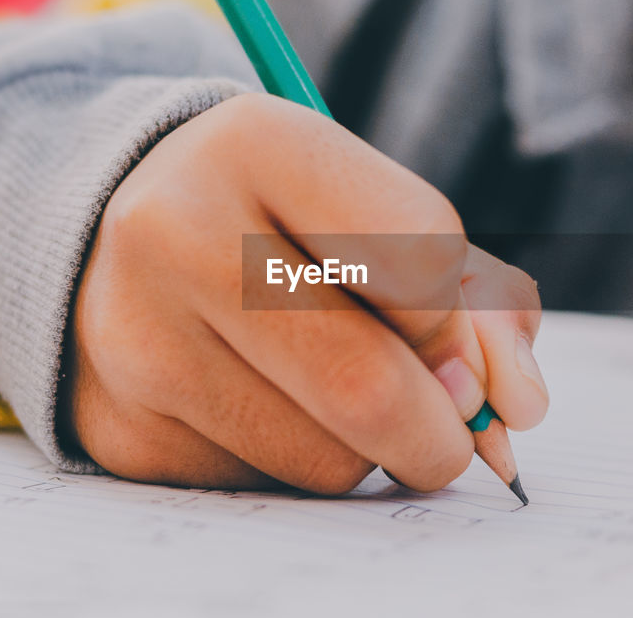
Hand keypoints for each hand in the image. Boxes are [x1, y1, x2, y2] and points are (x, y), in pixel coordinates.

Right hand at [62, 94, 547, 493]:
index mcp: (257, 144)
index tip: (451, 336)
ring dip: (369, 449)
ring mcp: (135, 340)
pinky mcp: (122, 431)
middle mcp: (175, 235)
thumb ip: (472, 298)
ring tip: (328, 389)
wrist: (117, 243)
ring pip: (328, 460)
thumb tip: (515, 410)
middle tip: (450, 426)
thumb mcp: (373, 214)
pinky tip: (263, 406)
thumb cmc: (282, 225)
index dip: (458, 318)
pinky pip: (269, 488)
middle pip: (369, 387)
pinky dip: (299, 462)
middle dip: (443, 431)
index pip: (423, 256)